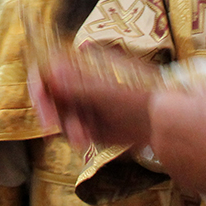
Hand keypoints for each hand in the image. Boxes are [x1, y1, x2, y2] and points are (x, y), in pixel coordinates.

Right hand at [39, 57, 153, 149]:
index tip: (40, 101)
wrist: (165, 121)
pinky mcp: (90, 124)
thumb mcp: (106, 90)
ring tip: (81, 138)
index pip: (50, 67)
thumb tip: (50, 75)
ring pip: (59, 115)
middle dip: (50, 110)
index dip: (40, 83)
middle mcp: (80, 82)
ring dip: (65, 126)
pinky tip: (84, 142)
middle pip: (50, 94)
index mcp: (84, 64)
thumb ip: (77, 85)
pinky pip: (71, 130)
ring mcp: (85, 104)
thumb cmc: (140, 95)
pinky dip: (74, 136)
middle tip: (50, 127)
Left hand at [146, 87, 205, 199]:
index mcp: (163, 110)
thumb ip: (201, 97)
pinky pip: (187, 168)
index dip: (180, 99)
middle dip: (179, 122)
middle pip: (164, 126)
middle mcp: (159, 140)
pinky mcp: (188, 186)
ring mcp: (172, 166)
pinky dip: (197, 164)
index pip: (161, 99)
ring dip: (187, 145)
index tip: (196, 100)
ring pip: (174, 149)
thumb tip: (196, 99)